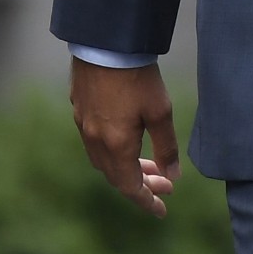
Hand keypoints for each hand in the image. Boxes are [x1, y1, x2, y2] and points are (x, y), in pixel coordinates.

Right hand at [70, 59, 180, 217]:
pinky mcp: (80, 108)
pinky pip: (95, 141)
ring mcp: (83, 123)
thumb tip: (172, 177)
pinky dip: (115, 150)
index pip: (129, 187)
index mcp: (114, 146)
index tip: (161, 210)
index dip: (146, 201)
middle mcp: (94, 140)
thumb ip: (166, 147)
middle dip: (142, 184)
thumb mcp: (160, 112)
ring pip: (104, 159)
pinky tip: (129, 139)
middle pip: (116, 175)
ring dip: (128, 167)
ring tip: (151, 165)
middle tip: (165, 186)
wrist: (106, 42)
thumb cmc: (137, 77)